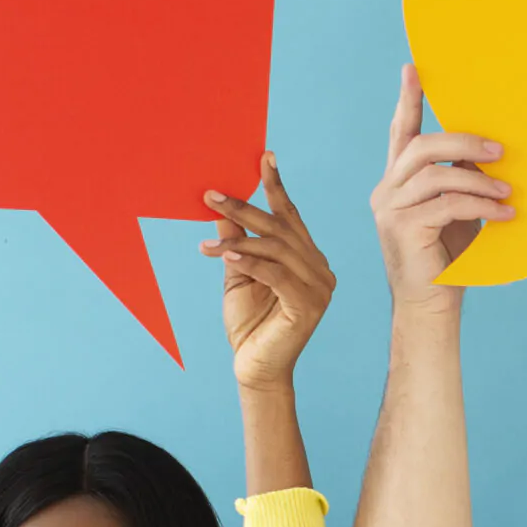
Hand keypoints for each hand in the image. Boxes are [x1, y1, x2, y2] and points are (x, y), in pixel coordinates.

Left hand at [200, 153, 335, 392]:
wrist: (255, 368)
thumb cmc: (250, 325)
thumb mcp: (238, 275)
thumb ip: (237, 244)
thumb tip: (222, 212)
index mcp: (308, 259)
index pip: (291, 216)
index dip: (276, 187)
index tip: (264, 157)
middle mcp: (320, 269)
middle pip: (280, 228)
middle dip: (244, 208)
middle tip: (211, 194)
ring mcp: (319, 288)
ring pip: (277, 248)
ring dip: (238, 238)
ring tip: (206, 238)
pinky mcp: (308, 306)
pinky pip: (276, 274)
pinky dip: (250, 262)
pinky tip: (225, 256)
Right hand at [370, 64, 512, 311]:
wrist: (432, 305)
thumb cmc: (448, 258)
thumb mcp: (458, 210)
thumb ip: (462, 179)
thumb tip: (489, 149)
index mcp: (398, 180)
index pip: (400, 132)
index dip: (407, 100)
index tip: (413, 69)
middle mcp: (387, 190)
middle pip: (420, 146)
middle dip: (462, 141)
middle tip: (499, 148)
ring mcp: (389, 209)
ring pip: (434, 174)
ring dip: (477, 179)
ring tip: (508, 189)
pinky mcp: (402, 229)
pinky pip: (445, 204)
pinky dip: (479, 205)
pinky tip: (504, 213)